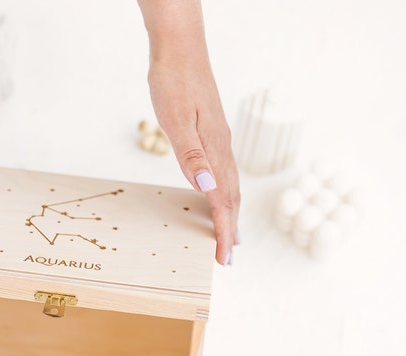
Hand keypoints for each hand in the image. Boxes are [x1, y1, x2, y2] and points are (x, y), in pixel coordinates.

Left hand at [138, 0, 240, 265]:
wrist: (180, 49)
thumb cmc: (174, 82)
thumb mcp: (176, 120)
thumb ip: (190, 155)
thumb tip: (206, 187)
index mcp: (214, 149)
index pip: (223, 199)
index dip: (223, 229)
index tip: (224, 256)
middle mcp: (222, 147)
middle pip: (232, 196)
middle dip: (229, 228)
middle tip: (228, 256)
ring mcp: (219, 140)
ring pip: (230, 185)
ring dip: (229, 213)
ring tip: (229, 234)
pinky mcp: (213, 132)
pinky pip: (224, 172)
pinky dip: (224, 192)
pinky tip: (217, 194)